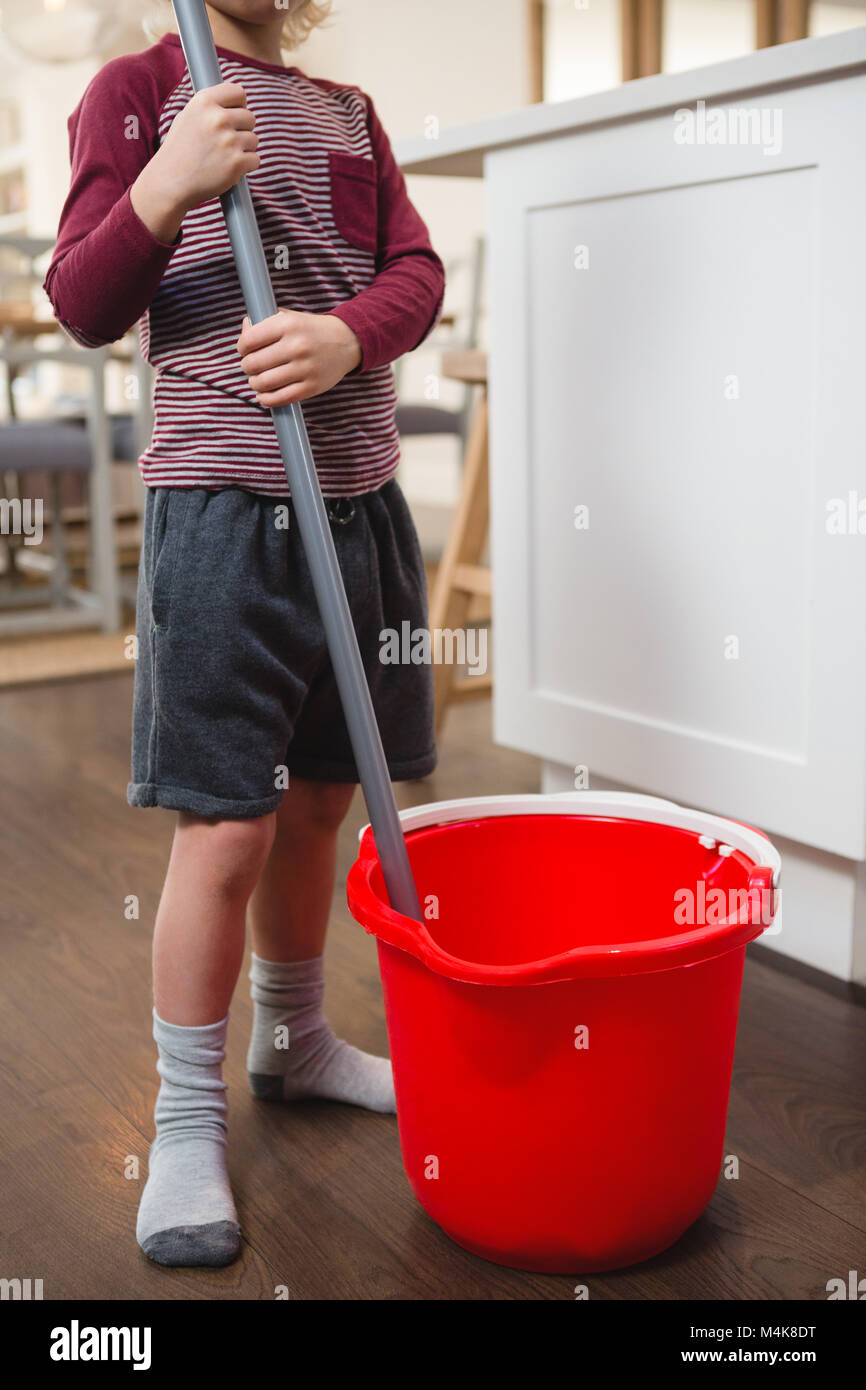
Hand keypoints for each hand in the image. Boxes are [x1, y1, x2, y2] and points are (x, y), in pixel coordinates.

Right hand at [131, 82, 258, 241]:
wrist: (170, 182)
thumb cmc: (179, 151)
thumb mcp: (187, 117)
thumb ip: (210, 108)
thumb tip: (236, 101)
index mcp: (204, 101)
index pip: (238, 92)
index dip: (239, 105)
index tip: (234, 115)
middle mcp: (218, 118)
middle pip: (250, 117)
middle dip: (242, 130)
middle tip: (226, 143)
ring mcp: (229, 141)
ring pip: (254, 140)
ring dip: (244, 149)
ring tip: (223, 157)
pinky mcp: (237, 163)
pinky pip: (255, 160)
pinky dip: (246, 166)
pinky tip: (229, 169)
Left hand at [237, 308, 361, 406]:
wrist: (347, 342)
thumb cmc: (311, 330)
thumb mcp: (290, 318)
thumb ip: (264, 323)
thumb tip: (243, 331)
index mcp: (288, 324)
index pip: (249, 341)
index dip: (242, 348)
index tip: (245, 351)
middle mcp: (297, 346)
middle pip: (253, 364)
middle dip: (247, 367)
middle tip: (252, 367)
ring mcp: (305, 368)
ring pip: (263, 383)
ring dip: (255, 384)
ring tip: (259, 380)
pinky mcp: (312, 387)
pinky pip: (280, 399)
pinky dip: (266, 399)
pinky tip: (264, 395)